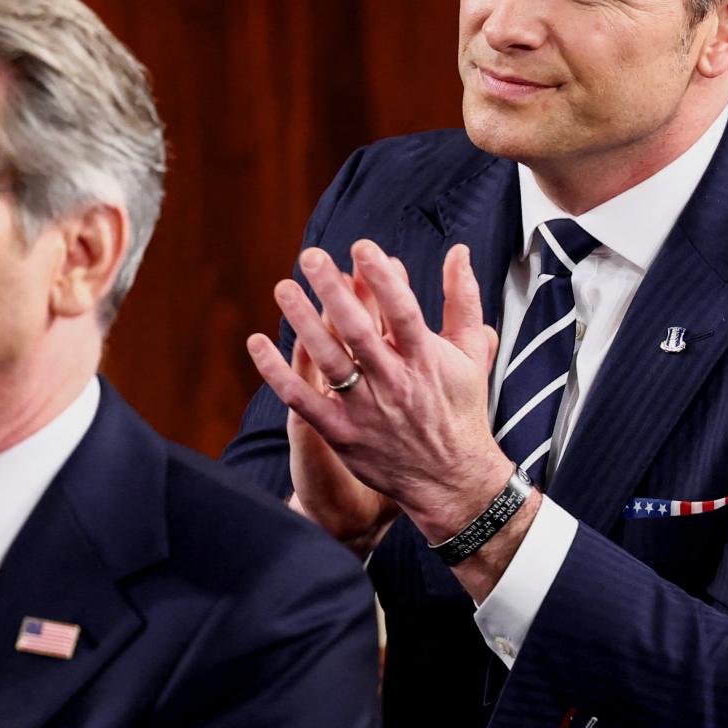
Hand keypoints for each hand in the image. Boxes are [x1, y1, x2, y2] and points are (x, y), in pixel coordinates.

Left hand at [247, 239, 506, 543]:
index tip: (361, 247)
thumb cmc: (461, 410)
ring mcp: (366, 409)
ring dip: (303, 322)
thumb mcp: (471, 353)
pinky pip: (302, 400)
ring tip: (283, 288)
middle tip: (310, 257)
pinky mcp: (342, 433)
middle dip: (334, 291)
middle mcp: (394, 382)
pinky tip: (257, 343)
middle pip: (359, 331)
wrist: (451, 480)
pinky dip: (277, 372)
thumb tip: (458, 251)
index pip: (402, 311)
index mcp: (425, 359)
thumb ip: (463, 300)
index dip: (382, 278)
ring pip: (328, 360)